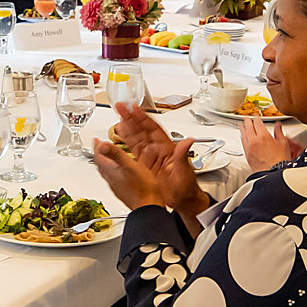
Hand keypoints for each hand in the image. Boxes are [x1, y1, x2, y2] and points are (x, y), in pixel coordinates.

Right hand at [91, 106, 209, 219]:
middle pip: (142, 130)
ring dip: (127, 126)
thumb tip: (188, 141)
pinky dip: (124, 142)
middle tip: (121, 106)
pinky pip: (132, 150)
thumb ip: (183, 155)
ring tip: (118, 115)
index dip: (144, 118)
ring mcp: (149, 156)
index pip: (153, 129)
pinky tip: (118, 135)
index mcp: (167, 148)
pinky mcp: (143, 165)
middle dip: (131, 117)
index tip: (135, 108)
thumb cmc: (186, 186)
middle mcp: (157, 150)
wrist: (182, 200)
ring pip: (136, 137)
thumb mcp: (185, 170)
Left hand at [241, 115, 303, 172]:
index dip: (257, 117)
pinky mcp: (247, 154)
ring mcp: (249, 147)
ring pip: (243, 133)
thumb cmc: (279, 162)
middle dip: (248, 120)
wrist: (273, 173)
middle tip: (248, 118)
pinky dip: (243, 136)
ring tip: (243, 125)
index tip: (257, 116)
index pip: (257, 122)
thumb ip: (279, 132)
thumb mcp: (283, 144)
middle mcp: (254, 141)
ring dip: (243, 127)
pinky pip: (242, 142)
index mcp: (264, 136)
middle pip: (248, 126)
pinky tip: (243, 136)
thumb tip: (278, 126)